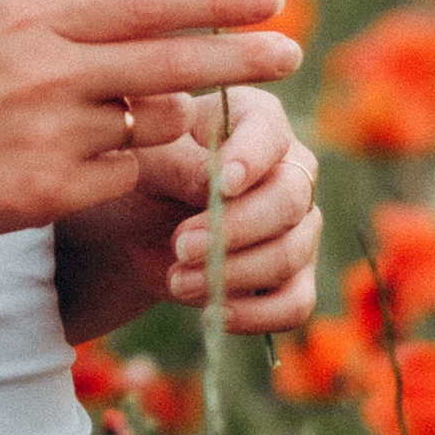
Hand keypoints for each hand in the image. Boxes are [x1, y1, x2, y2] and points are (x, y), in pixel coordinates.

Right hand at [0, 0, 306, 256]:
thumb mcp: (4, 17)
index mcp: (32, 13)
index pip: (147, 1)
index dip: (216, 1)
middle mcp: (43, 68)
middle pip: (172, 60)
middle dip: (242, 56)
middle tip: (293, 52)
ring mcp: (49, 132)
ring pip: (154, 121)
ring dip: (166, 119)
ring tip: (131, 114)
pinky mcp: (51, 190)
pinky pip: (127, 173)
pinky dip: (127, 165)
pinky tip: (88, 158)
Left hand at [135, 81, 321, 333]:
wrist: (134, 226)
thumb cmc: (143, 174)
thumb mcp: (144, 161)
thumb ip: (176, 164)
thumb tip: (211, 185)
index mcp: (255, 118)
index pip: (270, 133)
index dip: (250, 160)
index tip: (219, 186)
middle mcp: (289, 168)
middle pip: (289, 200)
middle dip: (233, 229)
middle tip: (180, 246)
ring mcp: (299, 224)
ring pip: (290, 254)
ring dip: (232, 273)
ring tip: (178, 279)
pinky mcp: (293, 276)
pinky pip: (296, 303)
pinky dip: (256, 315)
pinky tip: (214, 314)